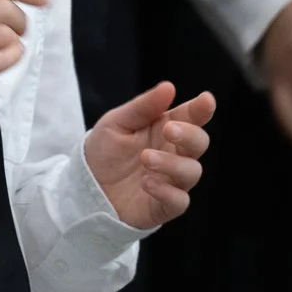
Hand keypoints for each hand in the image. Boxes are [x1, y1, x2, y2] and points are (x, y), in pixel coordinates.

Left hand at [86, 80, 215, 227]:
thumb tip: (169, 86)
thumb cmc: (104, 151)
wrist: (86, 186)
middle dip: (190, 135)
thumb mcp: (116, 123)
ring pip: (192, 171)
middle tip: (169, 130)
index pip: (191, 117)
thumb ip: (142, 107)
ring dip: (172, 164)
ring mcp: (172, 180)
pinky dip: (167, 191)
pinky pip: (179, 201)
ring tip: (146, 158)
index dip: (201, 109)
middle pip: (199, 143)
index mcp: (166, 129)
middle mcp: (174, 154)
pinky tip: (147, 182)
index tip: (206, 100)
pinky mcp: (164, 205)